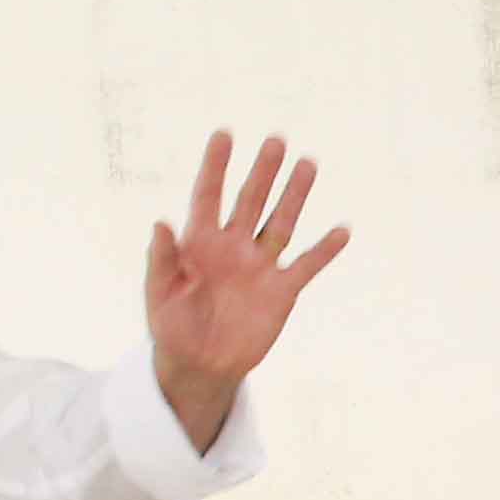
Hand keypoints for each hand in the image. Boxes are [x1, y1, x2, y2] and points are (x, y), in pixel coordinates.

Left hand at [143, 133, 353, 449]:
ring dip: (295, 195)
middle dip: (263, 171)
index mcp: (200, 242)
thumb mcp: (158, 293)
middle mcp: (233, 246)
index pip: (209, 195)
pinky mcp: (281, 291)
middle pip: (251, 200)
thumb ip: (161, 259)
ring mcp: (259, 266)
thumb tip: (160, 222)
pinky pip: (306, 266)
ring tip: (308, 164)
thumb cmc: (171, 326)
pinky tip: (341, 230)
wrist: (200, 365)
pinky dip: (324, 250)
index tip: (224, 134)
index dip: (215, 165)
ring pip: (281, 223)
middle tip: (276, 140)